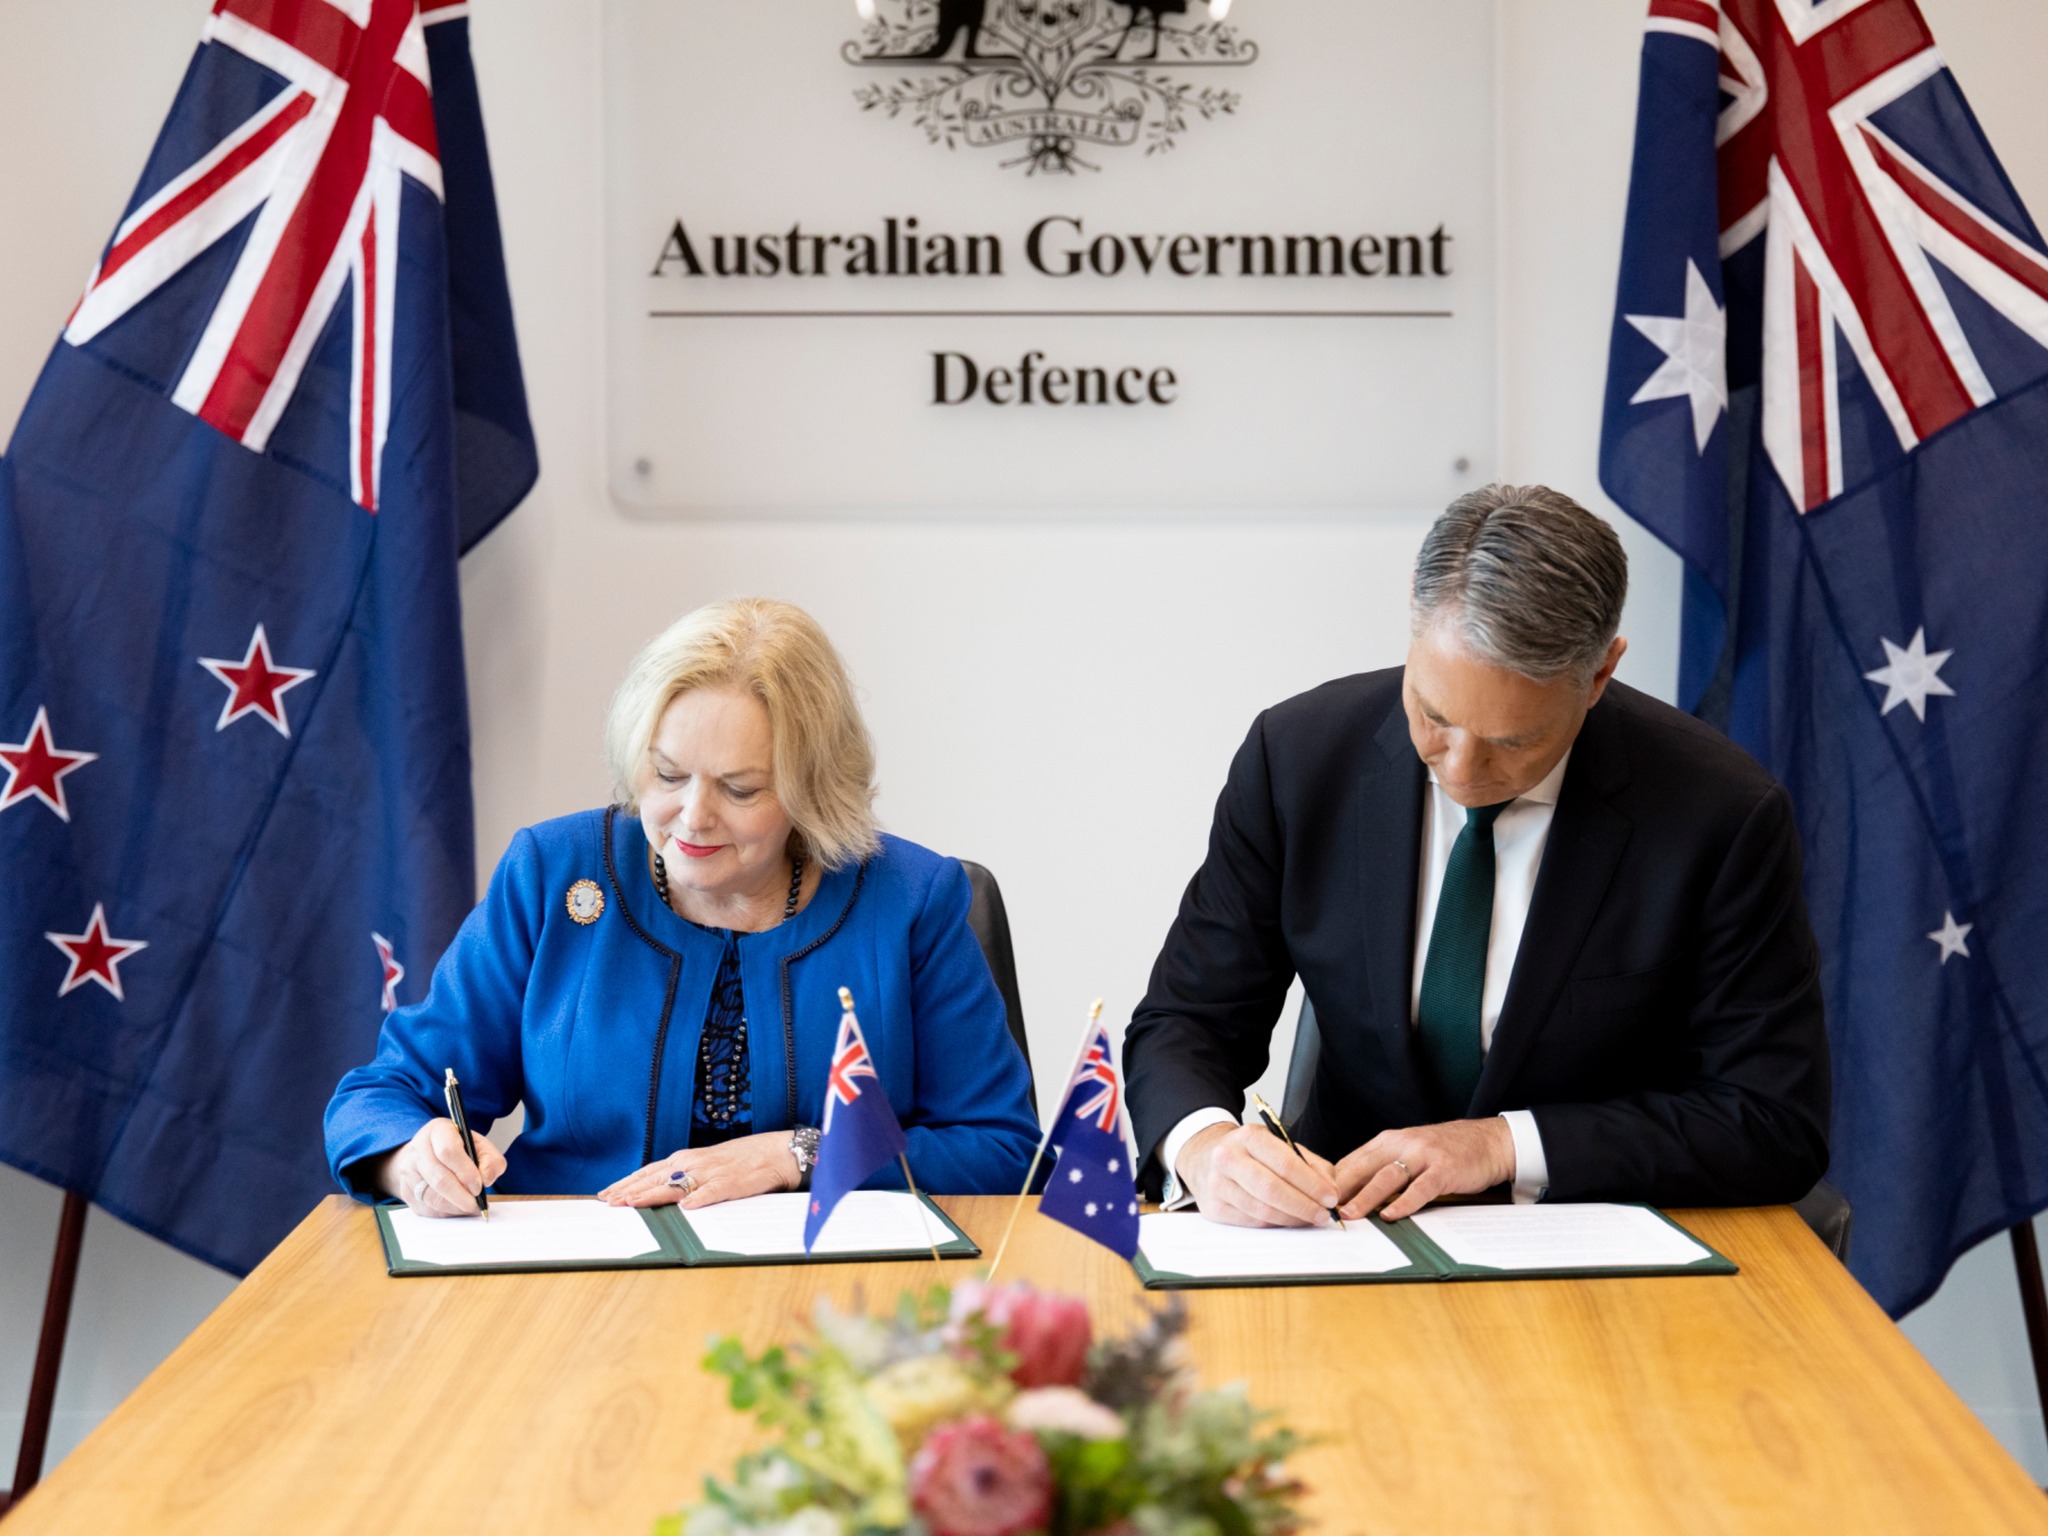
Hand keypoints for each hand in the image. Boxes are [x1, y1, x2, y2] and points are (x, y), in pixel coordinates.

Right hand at [376, 1117, 504, 1217]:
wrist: (426, 1154)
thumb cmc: (457, 1149)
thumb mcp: (479, 1145)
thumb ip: (491, 1159)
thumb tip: (486, 1179)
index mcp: (438, 1131)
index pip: (448, 1151)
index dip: (466, 1172)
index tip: (479, 1186)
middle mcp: (418, 1149)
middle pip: (439, 1179)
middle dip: (462, 1196)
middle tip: (477, 1204)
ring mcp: (408, 1171)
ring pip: (432, 1197)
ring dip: (456, 1207)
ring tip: (471, 1207)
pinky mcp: (405, 1191)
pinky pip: (427, 1209)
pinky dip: (446, 1212)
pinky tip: (458, 1208)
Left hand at [600, 1131, 800, 1209]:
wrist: (775, 1152)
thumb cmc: (740, 1161)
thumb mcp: (706, 1166)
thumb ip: (684, 1176)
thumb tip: (659, 1191)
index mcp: (686, 1160)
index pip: (648, 1172)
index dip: (626, 1183)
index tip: (605, 1194)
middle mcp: (693, 1163)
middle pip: (655, 1178)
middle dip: (630, 1190)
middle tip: (608, 1202)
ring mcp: (711, 1172)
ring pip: (676, 1184)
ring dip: (654, 1193)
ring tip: (634, 1203)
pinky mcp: (731, 1182)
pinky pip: (713, 1191)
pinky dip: (700, 1198)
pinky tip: (688, 1207)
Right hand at [1176, 1121, 1341, 1227]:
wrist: (1204, 1156)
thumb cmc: (1249, 1153)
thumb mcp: (1278, 1145)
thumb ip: (1309, 1164)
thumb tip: (1331, 1190)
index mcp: (1248, 1136)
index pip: (1284, 1163)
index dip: (1311, 1183)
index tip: (1331, 1197)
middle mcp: (1228, 1158)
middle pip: (1271, 1189)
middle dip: (1304, 1205)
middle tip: (1323, 1214)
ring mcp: (1216, 1184)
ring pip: (1262, 1210)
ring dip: (1292, 1219)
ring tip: (1309, 1219)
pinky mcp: (1212, 1208)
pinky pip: (1251, 1221)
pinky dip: (1275, 1224)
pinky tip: (1287, 1220)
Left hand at [1334, 1117, 1514, 1221]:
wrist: (1486, 1141)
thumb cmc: (1443, 1151)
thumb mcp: (1407, 1152)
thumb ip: (1382, 1167)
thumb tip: (1349, 1192)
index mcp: (1387, 1141)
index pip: (1351, 1162)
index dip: (1331, 1182)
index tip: (1314, 1200)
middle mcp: (1401, 1144)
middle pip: (1363, 1168)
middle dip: (1341, 1190)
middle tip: (1322, 1210)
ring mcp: (1423, 1156)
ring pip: (1386, 1178)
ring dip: (1365, 1198)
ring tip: (1350, 1215)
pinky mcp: (1443, 1170)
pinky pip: (1420, 1188)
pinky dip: (1404, 1203)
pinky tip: (1391, 1216)